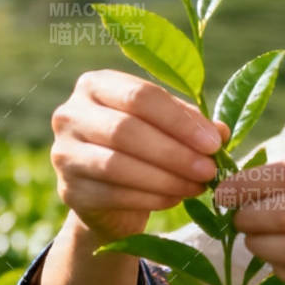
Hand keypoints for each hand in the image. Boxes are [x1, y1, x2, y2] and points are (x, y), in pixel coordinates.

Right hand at [50, 69, 229, 244]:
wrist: (108, 198)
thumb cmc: (142, 149)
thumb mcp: (167, 128)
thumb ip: (191, 124)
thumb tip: (220, 132)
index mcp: (95, 85)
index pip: (140, 96)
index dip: (179, 121)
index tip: (213, 143)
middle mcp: (70, 114)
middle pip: (126, 129)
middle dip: (174, 152)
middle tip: (209, 169)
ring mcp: (63, 153)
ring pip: (117, 165)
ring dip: (166, 178)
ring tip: (197, 186)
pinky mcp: (69, 190)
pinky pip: (113, 195)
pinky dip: (151, 198)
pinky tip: (176, 199)